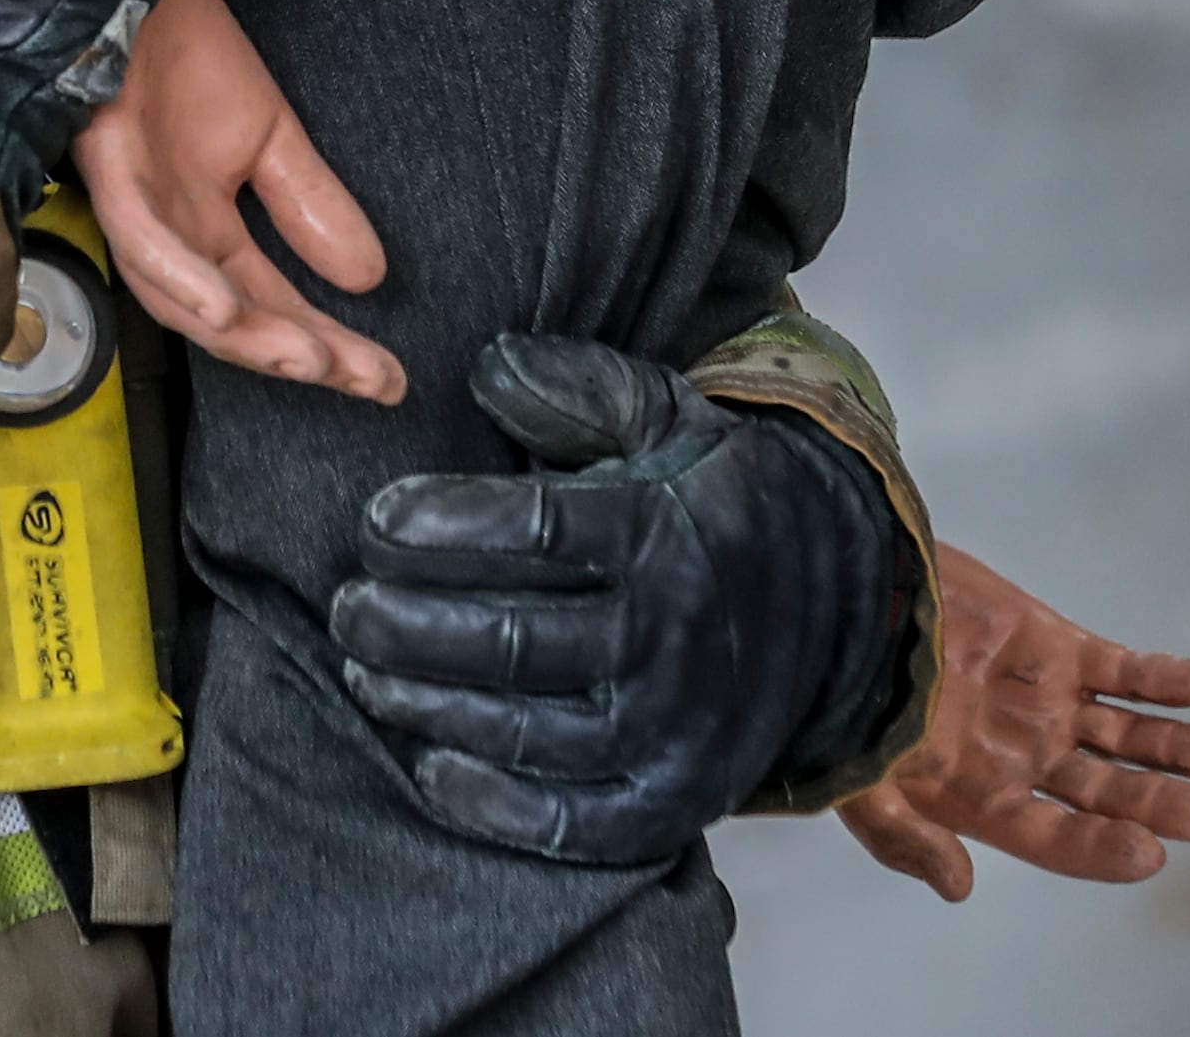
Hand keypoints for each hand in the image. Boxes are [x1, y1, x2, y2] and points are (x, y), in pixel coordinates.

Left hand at [71, 0, 404, 402]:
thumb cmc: (183, 46)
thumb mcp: (267, 133)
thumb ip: (309, 204)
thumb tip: (367, 276)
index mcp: (206, 224)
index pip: (271, 301)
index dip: (329, 346)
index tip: (388, 380)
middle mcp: (168, 228)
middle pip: (230, 316)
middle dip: (297, 355)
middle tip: (362, 380)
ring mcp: (134, 201)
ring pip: (179, 294)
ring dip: (244, 335)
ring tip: (307, 361)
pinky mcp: (108, 166)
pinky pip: (138, 235)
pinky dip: (180, 275)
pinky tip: (223, 305)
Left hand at [332, 334, 908, 865]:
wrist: (840, 594)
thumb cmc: (709, 495)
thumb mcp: (663, 412)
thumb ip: (575, 384)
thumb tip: (484, 366)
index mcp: (661, 530)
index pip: (534, 531)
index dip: (440, 525)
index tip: (377, 519)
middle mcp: (671, 634)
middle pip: (512, 641)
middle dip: (403, 627)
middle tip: (348, 607)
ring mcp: (675, 727)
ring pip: (526, 732)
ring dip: (427, 706)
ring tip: (365, 672)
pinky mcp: (676, 799)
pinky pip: (573, 822)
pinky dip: (494, 804)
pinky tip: (432, 763)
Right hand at [833, 542, 1189, 899]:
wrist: (850, 590)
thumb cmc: (847, 688)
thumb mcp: (857, 774)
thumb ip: (905, 836)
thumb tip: (959, 889)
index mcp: (981, 795)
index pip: (1055, 838)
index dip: (1101, 851)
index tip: (1148, 852)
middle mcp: (1022, 755)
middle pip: (1106, 791)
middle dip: (1158, 803)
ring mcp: (1044, 699)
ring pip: (1127, 735)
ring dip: (1175, 747)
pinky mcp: (1055, 645)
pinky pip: (1124, 672)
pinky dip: (1164, 680)